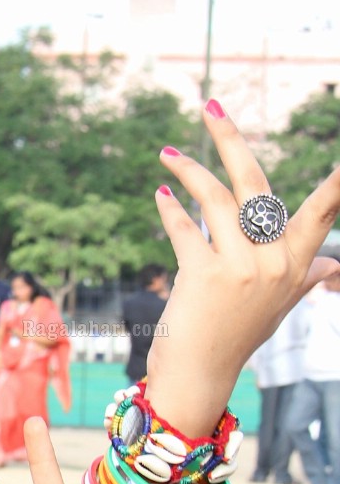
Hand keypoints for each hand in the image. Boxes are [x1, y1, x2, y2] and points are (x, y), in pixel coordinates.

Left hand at [144, 106, 339, 436]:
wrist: (201, 376)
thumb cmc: (237, 336)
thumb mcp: (279, 305)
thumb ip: (305, 277)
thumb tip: (331, 265)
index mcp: (297, 264)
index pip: (324, 211)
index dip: (337, 182)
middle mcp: (276, 262)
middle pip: (255, 183)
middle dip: (230, 140)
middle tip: (210, 107)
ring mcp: (242, 267)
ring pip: (214, 198)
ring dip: (188, 170)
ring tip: (168, 155)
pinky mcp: (206, 274)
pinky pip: (186, 227)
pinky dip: (171, 209)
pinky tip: (161, 196)